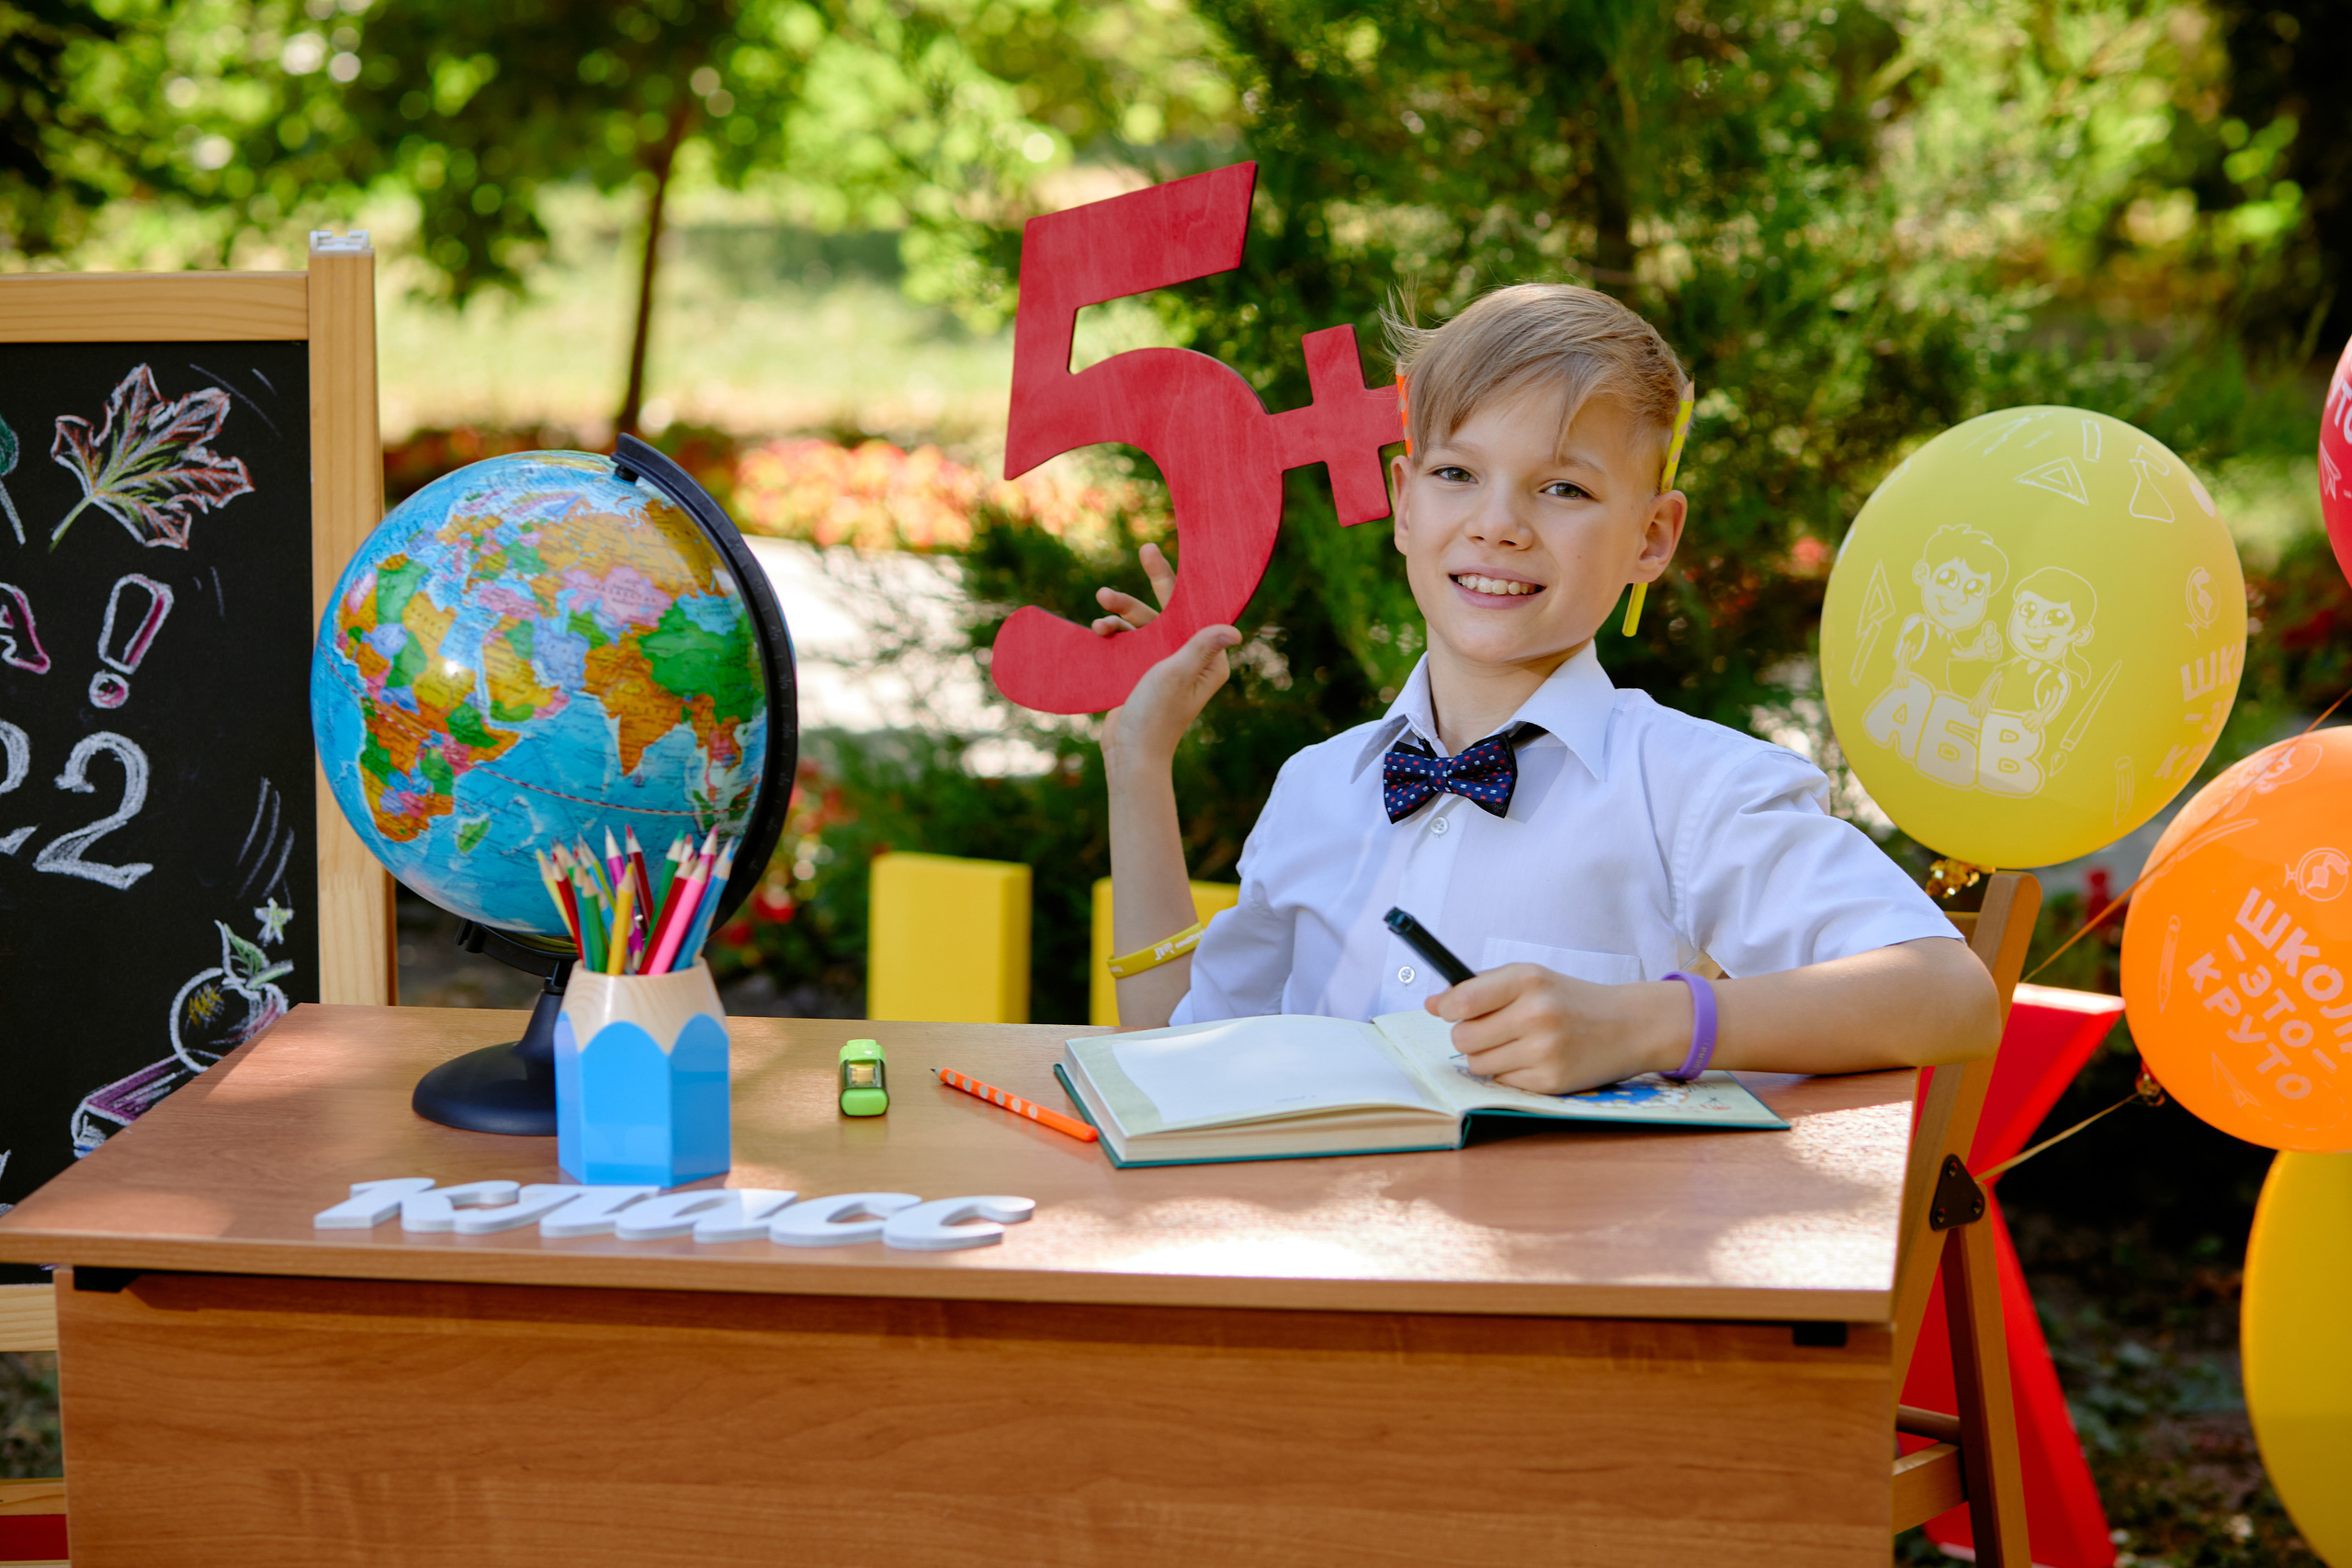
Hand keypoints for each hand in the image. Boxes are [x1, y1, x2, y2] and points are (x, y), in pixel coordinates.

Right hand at [1096, 544, 1237, 771]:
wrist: (1129, 752)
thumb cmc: (1157, 717)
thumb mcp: (1177, 674)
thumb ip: (1199, 647)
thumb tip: (1233, 631)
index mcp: (1209, 659)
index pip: (1195, 609)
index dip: (1179, 581)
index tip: (1161, 554)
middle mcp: (1191, 658)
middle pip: (1168, 611)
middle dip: (1147, 588)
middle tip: (1143, 552)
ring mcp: (1165, 664)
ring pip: (1143, 623)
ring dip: (1121, 613)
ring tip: (1100, 606)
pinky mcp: (1141, 671)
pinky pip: (1128, 640)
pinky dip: (1114, 632)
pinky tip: (1098, 631)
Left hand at [1427, 965, 1687, 1093]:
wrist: (1627, 1026)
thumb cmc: (1569, 1000)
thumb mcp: (1530, 979)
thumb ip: (1479, 987)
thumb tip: (1431, 1004)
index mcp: (1528, 980)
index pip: (1463, 1000)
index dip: (1448, 1008)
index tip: (1450, 1010)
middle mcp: (1537, 1014)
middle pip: (1463, 1038)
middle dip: (1468, 1035)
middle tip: (1491, 1029)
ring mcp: (1545, 1051)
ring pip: (1477, 1065)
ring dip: (1487, 1057)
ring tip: (1515, 1043)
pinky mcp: (1550, 1082)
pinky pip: (1501, 1083)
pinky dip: (1509, 1073)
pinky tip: (1532, 1060)